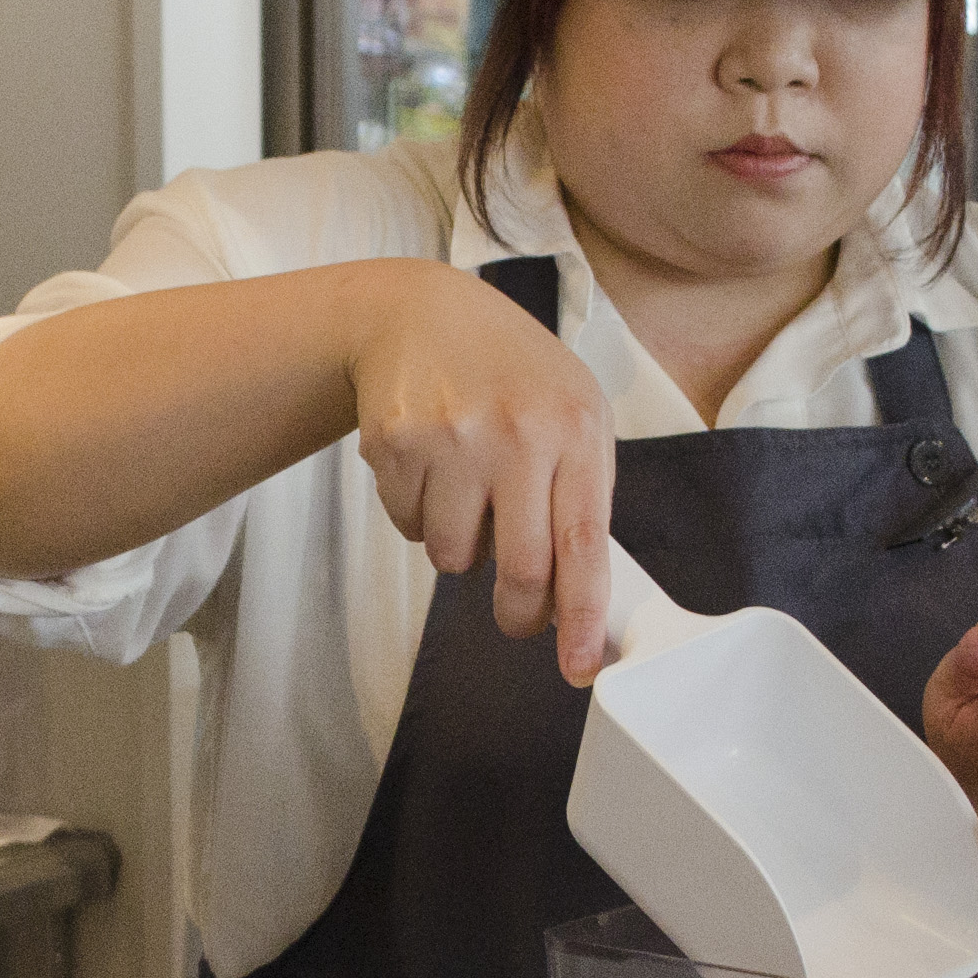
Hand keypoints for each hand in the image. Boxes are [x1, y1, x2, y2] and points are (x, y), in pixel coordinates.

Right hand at [347, 261, 623, 683]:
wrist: (420, 311)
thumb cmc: (510, 374)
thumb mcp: (572, 412)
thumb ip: (583, 496)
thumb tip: (580, 600)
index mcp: (575, 428)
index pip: (584, 544)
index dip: (581, 616)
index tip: (581, 666)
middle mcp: (516, 432)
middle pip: (518, 569)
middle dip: (518, 613)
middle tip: (516, 618)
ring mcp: (451, 437)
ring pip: (453, 558)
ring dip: (460, 545)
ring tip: (466, 488)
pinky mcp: (394, 443)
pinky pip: (410, 528)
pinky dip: (420, 514)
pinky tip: (430, 465)